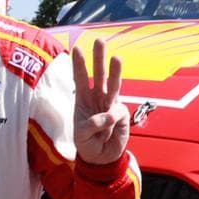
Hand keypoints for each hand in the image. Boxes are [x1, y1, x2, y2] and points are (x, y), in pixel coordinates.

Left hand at [71, 37, 128, 165]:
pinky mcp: (121, 114)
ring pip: (113, 84)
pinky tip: (108, 127)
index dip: (79, 64)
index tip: (77, 48)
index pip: (80, 78)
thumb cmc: (87, 142)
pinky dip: (112, 118)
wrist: (100, 157)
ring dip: (115, 71)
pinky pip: (117, 112)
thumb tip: (109, 114)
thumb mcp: (81, 134)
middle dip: (99, 58)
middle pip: (99, 74)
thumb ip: (92, 124)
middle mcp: (97, 97)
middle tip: (100, 40)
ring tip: (117, 57)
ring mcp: (110, 104)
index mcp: (83, 98)